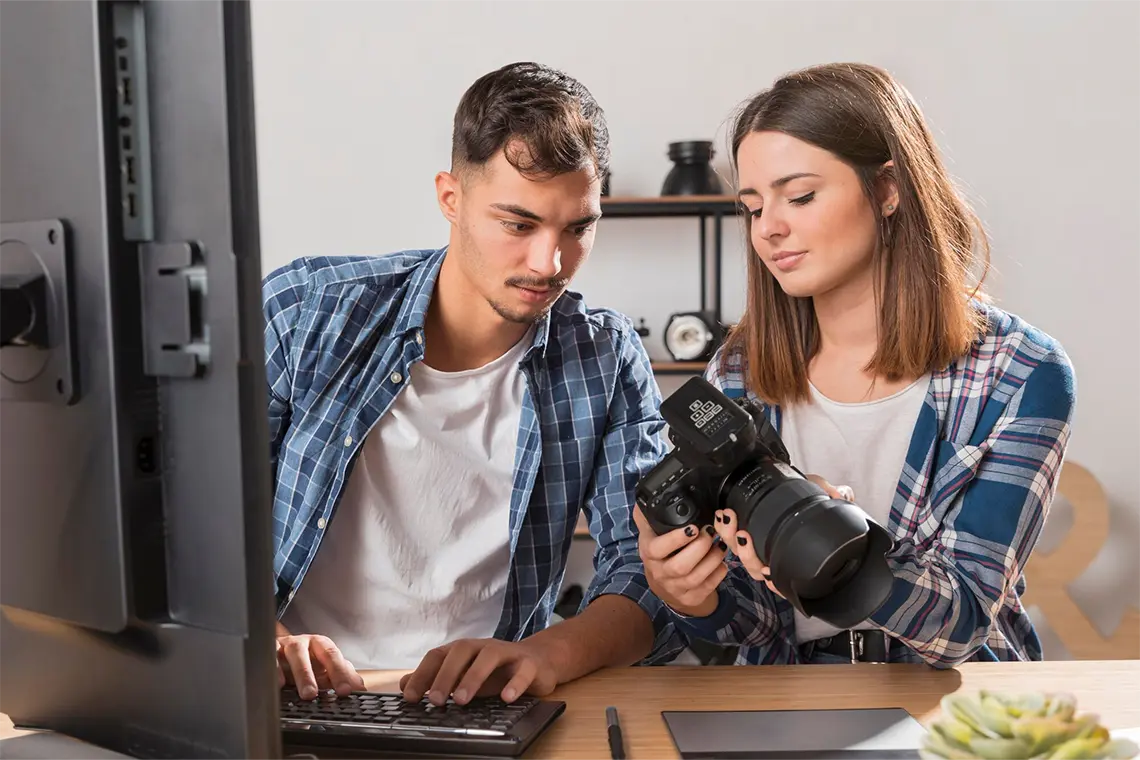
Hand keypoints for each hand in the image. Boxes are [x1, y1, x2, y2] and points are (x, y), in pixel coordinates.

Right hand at [276, 633, 365, 699]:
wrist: (279, 655)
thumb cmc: (306, 662)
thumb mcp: (324, 669)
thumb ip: (343, 676)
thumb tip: (360, 687)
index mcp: (320, 645)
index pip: (332, 656)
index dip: (339, 672)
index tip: (345, 690)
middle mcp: (304, 643)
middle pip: (310, 653)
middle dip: (313, 674)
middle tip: (315, 694)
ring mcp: (285, 646)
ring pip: (293, 654)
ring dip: (300, 674)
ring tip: (305, 694)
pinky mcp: (269, 652)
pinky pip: (271, 658)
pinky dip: (275, 671)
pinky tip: (280, 685)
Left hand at [399, 638, 557, 705]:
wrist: (539, 661)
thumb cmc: (496, 671)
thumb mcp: (464, 675)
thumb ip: (435, 679)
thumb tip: (404, 684)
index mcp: (465, 650)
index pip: (438, 655)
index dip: (423, 674)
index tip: (410, 696)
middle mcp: (483, 647)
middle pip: (461, 651)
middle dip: (445, 675)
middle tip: (434, 700)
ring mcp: (508, 653)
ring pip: (489, 657)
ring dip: (474, 677)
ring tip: (461, 700)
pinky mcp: (530, 664)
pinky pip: (523, 671)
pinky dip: (515, 683)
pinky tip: (506, 697)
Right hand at [634, 504, 727, 616]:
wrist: (664, 585)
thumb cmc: (661, 553)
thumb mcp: (651, 534)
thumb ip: (648, 516)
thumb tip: (645, 498)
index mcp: (649, 553)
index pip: (657, 548)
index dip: (676, 539)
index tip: (693, 528)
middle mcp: (659, 573)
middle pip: (680, 566)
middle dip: (700, 547)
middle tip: (712, 532)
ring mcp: (675, 588)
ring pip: (696, 577)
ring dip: (713, 559)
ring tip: (721, 544)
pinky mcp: (690, 598)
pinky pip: (707, 588)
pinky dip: (718, 573)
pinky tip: (721, 561)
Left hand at [714, 474, 853, 596]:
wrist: (783, 481)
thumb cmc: (800, 493)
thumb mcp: (817, 490)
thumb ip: (831, 492)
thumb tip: (844, 495)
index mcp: (787, 552)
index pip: (781, 577)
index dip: (775, 582)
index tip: (771, 574)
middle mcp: (769, 553)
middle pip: (754, 567)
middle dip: (747, 554)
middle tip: (745, 535)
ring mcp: (752, 543)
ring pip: (737, 552)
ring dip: (731, 537)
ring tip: (730, 518)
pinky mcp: (736, 530)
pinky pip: (726, 536)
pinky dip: (722, 528)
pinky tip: (723, 516)